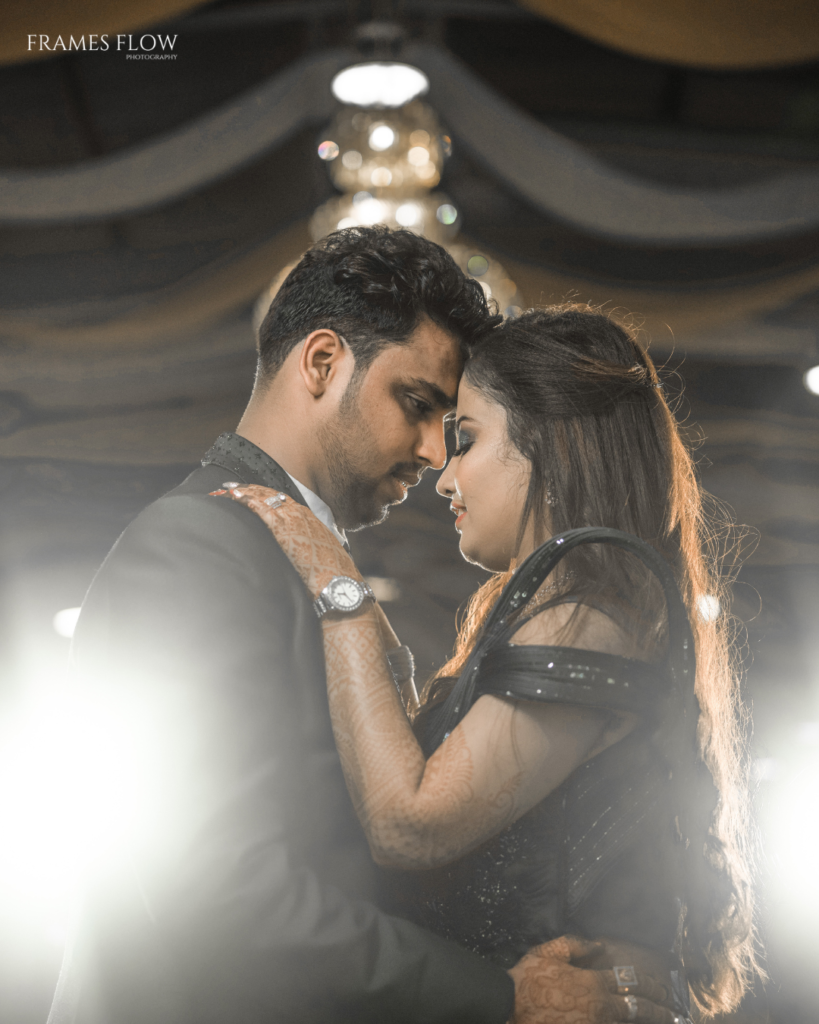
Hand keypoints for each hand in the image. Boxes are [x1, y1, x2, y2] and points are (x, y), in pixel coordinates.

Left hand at [225, 486, 357, 596]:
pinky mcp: (284, 528)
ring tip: (226, 491)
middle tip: (231, 489)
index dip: (266, 498)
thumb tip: (298, 560)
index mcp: (311, 522)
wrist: (340, 587)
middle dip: (251, 491)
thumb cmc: (333, 580)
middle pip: (272, 497)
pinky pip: (261, 508)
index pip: (284, 504)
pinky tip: (234, 497)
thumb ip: (307, 553)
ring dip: (244, 493)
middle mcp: (302, 516)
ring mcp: (293, 520)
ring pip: (264, 498)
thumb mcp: (321, 560)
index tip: (252, 495)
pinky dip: (246, 500)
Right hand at [508, 936, 679, 1023]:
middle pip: (636, 1008)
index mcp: (592, 981)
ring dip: (643, 1021)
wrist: (510, 1007)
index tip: (664, 989)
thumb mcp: (550, 950)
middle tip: (675, 1013)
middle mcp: (599, 1006)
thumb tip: (598, 945)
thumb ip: (576, 944)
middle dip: (659, 1010)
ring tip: (662, 1020)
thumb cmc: (529, 978)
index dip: (650, 985)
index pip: (629, 982)